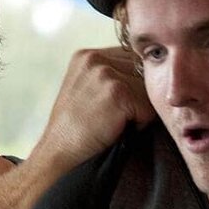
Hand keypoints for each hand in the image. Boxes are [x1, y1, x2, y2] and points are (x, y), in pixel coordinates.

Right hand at [28, 47, 154, 171]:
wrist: (60, 153)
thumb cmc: (77, 129)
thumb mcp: (86, 89)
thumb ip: (110, 74)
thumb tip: (148, 71)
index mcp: (87, 55)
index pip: (132, 60)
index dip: (132, 86)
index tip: (112, 106)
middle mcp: (95, 57)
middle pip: (144, 72)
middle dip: (137, 96)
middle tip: (111, 117)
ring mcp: (105, 73)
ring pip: (148, 90)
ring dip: (138, 110)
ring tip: (112, 122)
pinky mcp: (117, 91)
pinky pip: (149, 107)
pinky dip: (139, 124)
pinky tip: (115, 129)